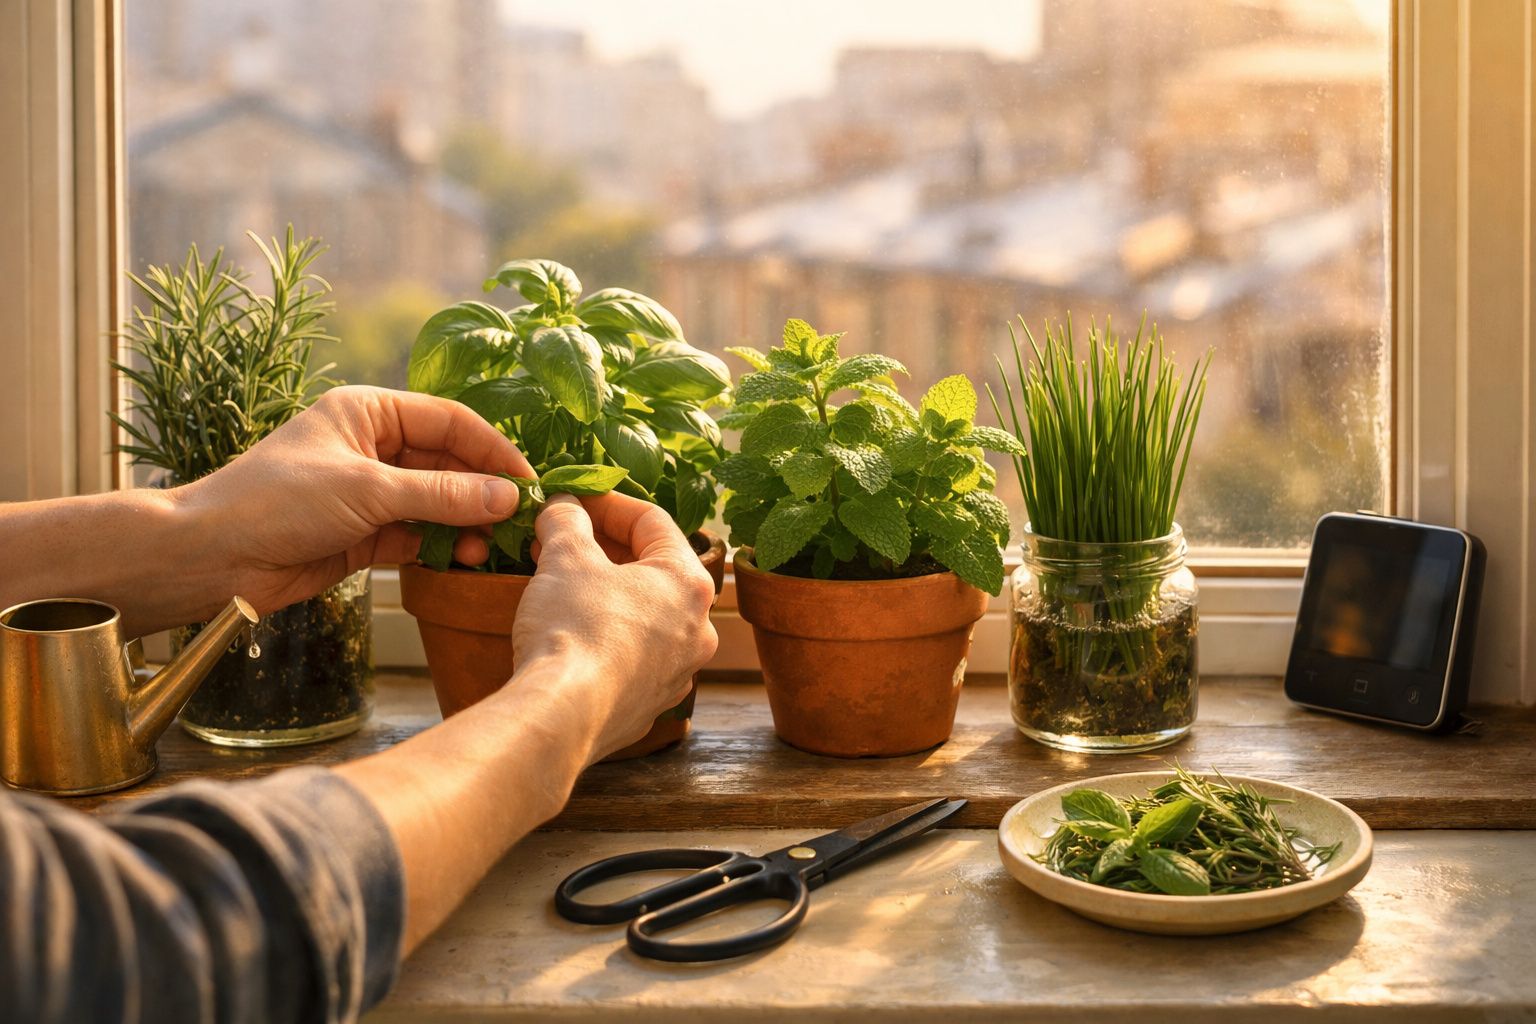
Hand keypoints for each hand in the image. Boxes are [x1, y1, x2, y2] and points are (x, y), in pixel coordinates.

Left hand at [177, 386, 533, 613]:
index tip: (528, 481)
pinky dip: (440, 549)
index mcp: (369, 412)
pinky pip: (417, 536)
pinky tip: (461, 562)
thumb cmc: (275, 501)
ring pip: (436, 504)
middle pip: (447, 464)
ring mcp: (369, 493)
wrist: (211, 557)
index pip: (449, 421)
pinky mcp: (363, 535)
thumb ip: (441, 495)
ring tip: (483, 550)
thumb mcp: (367, 490)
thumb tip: (507, 497)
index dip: (492, 449)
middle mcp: (372, 448)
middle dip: (481, 493)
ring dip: (463, 525)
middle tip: (517, 523)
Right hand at [510, 493, 718, 760]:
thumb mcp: (565, 556)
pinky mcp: (648, 705)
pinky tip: (570, 633)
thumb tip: (563, 507)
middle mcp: (698, 630)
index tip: (574, 500)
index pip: (652, 521)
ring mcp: (677, 673)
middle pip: (652, 570)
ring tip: (562, 582)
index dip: (607, 503)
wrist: (563, 716)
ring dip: (605, 592)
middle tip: (562, 539)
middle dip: (603, 548)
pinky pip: (631, 657)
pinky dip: (605, 636)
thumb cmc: (574, 627)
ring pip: (644, 616)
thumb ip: (567, 521)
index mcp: (689, 583)